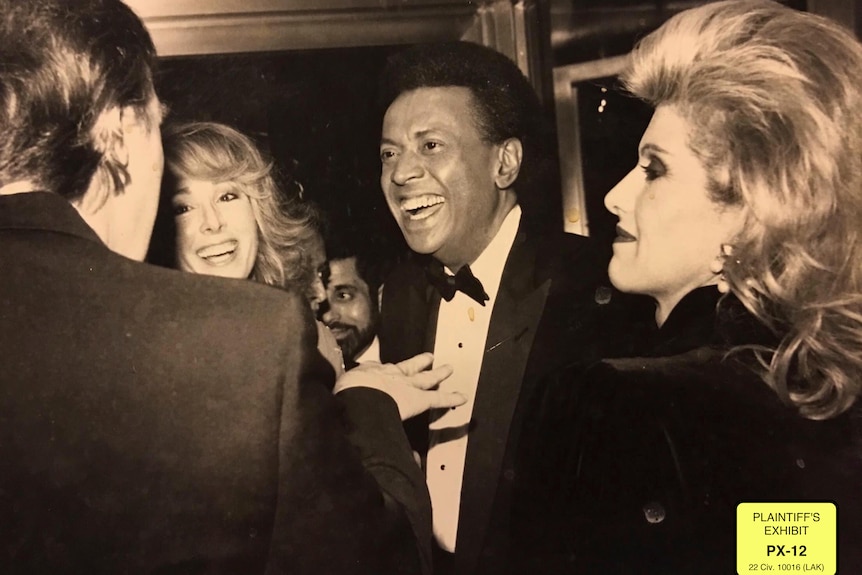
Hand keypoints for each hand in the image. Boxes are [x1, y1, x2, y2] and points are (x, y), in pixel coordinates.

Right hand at [334, 352, 463, 419]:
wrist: (357, 397)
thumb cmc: (345, 396)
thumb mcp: (339, 393)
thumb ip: (341, 401)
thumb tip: (330, 413)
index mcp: (368, 374)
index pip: (377, 369)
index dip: (383, 370)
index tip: (385, 367)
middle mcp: (389, 375)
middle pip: (406, 367)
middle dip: (418, 363)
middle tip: (428, 357)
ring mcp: (406, 385)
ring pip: (426, 378)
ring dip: (437, 373)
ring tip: (448, 368)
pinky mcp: (419, 399)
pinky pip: (438, 399)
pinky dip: (451, 398)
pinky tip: (463, 398)